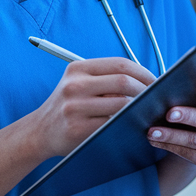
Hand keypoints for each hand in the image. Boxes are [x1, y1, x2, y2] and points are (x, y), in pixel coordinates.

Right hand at [28, 57, 156, 159]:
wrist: (39, 131)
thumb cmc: (67, 106)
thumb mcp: (78, 84)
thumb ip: (104, 78)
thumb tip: (145, 80)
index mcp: (77, 69)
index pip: (120, 64)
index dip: (143, 72)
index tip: (156, 82)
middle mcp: (74, 84)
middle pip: (123, 81)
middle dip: (146, 90)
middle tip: (156, 99)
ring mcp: (75, 107)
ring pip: (121, 104)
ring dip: (138, 109)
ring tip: (147, 112)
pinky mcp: (77, 128)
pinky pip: (112, 124)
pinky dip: (126, 124)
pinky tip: (131, 125)